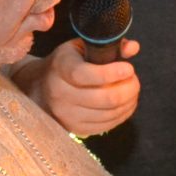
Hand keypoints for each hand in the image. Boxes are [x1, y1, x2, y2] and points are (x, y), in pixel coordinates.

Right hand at [13, 38, 140, 136]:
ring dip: (128, 101)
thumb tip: (133, 48)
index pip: (84, 74)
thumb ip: (108, 46)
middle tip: (133, 79)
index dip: (111, 73)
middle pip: (104, 98)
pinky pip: (107, 125)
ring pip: (109, 113)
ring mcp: (67, 114)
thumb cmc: (68, 63)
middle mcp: (60, 93)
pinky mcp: (75, 129)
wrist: (42, 87)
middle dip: (128, 88)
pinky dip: (123, 114)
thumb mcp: (82, 47)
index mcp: (61, 68)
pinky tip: (126, 103)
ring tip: (131, 90)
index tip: (129, 68)